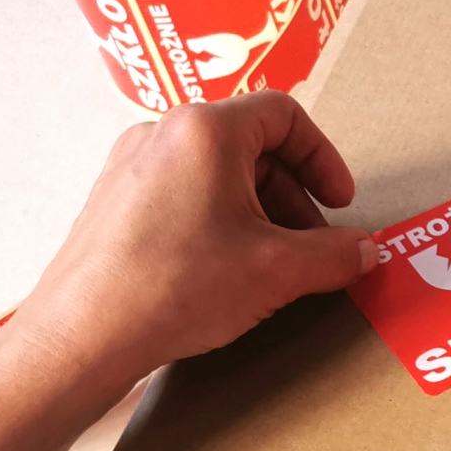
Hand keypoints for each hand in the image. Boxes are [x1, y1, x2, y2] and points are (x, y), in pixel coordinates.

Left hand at [12, 91, 374, 403]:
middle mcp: (163, 134)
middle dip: (292, 194)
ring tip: (269, 263)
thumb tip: (366, 252)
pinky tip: (222, 270)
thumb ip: (334, 254)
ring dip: (256, 210)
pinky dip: (216, 220)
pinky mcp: (112, 201)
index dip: (323, 158)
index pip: (284, 115)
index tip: (339, 202)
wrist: (84, 335)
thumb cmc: (174, 287)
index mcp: (205, 130)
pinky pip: (181, 194)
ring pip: (214, 172)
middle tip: (310, 244)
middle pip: (250, 145)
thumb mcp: (276, 271)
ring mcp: (130, 166)